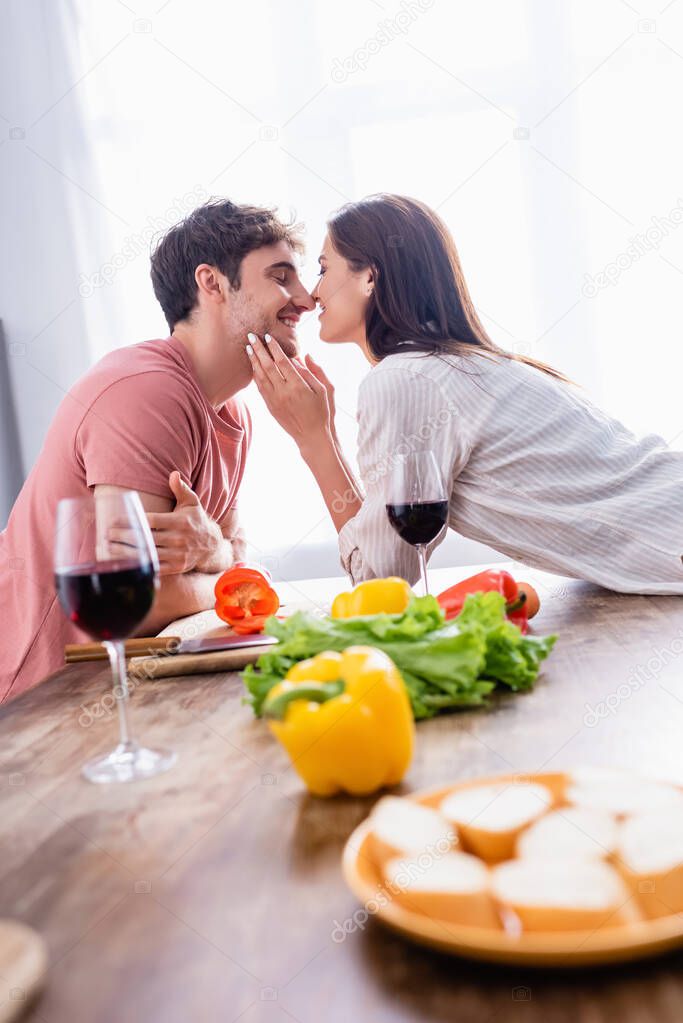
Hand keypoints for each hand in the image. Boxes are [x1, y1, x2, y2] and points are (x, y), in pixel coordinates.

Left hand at [109, 471, 222, 574]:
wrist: (211, 544)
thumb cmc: (196, 519)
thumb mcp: (191, 502)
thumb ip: (181, 488)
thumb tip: (173, 474)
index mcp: (180, 522)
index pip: (151, 521)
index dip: (132, 521)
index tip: (115, 522)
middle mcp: (179, 539)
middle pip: (147, 538)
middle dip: (124, 538)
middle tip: (108, 535)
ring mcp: (178, 555)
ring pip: (149, 554)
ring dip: (127, 553)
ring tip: (110, 548)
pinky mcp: (176, 567)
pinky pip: (155, 568)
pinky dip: (140, 566)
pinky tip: (126, 563)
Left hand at [247, 334, 331, 450]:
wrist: (311, 437)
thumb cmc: (322, 412)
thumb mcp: (325, 390)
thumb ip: (315, 371)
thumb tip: (305, 355)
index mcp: (298, 386)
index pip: (282, 362)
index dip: (274, 348)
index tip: (268, 336)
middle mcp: (284, 393)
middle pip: (267, 366)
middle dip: (258, 349)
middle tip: (251, 336)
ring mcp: (275, 401)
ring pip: (260, 377)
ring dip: (253, 361)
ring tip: (248, 348)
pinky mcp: (270, 407)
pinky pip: (260, 388)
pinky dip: (255, 375)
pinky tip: (253, 366)